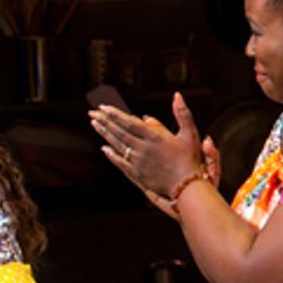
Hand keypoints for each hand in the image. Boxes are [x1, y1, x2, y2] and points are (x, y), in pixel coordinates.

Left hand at [89, 92, 209, 199]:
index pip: (129, 122)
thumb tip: (177, 95)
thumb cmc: (190, 159)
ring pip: (117, 145)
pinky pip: (120, 162)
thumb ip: (183, 113)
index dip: (114, 114)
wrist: (186, 186)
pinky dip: (111, 154)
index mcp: (155, 137)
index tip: (103, 107)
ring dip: (105, 134)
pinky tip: (104, 148)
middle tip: (92, 113)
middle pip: (119, 132)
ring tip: (94, 124)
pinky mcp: (136, 173)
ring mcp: (138, 161)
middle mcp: (143, 148)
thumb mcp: (190, 133)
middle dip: (105, 121)